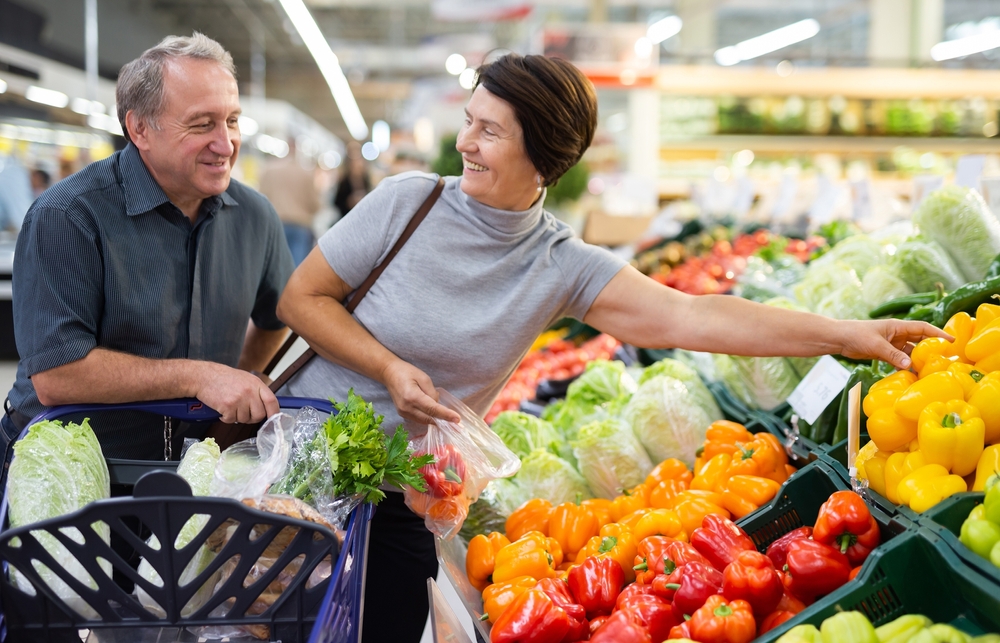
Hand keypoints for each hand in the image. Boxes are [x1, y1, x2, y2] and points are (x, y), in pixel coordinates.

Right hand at [194, 362, 280, 422]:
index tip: (273, 420)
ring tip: (230, 406)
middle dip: (252, 418)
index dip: (274, 413)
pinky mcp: (228, 406)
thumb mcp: (245, 379)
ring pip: (245, 419)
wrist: (203, 376)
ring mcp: (239, 399)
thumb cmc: (223, 378)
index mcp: (256, 384)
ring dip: (237, 417)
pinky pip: (231, 420)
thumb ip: (256, 391)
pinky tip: (222, 408)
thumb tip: (266, 407)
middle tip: (242, 412)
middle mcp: (249, 391)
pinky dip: (226, 418)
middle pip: (259, 414)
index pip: (272, 401)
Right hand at [382, 359, 460, 424]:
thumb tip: (437, 404)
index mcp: (412, 397)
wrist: (389, 373)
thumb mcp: (424, 378)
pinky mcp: (402, 414)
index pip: (432, 409)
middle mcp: (407, 408)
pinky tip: (432, 411)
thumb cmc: (407, 372)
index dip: (446, 415)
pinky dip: (427, 417)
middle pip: (429, 418)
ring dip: (435, 418)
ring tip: (444, 414)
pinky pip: (418, 419)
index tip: (457, 419)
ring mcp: (403, 412)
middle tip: (455, 420)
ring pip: (424, 421)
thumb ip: (432, 392)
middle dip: (442, 420)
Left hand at [837, 319, 952, 369]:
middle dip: (932, 350)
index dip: (938, 334)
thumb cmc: (856, 335)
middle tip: (944, 360)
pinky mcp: (885, 353)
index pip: (923, 328)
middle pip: (920, 341)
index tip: (952, 341)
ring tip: (930, 372)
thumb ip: (893, 355)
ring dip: (918, 361)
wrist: (839, 338)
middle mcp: (898, 334)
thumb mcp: (876, 345)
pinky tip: (911, 376)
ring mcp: (892, 344)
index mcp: (898, 326)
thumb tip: (910, 366)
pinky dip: (906, 367)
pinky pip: (900, 360)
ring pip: (910, 353)